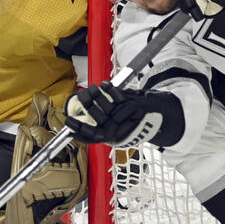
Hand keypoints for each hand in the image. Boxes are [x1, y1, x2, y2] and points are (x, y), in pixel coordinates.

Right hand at [64, 83, 178, 147]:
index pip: (88, 136)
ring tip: (91, 88)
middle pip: (94, 116)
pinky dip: (108, 89)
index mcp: (108, 138)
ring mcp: (123, 118)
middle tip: (80, 95)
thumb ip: (98, 130)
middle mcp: (115, 130)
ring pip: (103, 104)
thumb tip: (77, 125)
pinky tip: (104, 85)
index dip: (77, 129)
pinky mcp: (132, 106)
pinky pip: (116, 96)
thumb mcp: (114, 132)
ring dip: (95, 94)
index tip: (69, 120)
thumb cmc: (130, 125)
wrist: (155, 119)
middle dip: (85, 102)